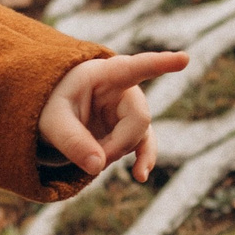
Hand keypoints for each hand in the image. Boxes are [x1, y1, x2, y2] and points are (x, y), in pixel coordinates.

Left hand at [39, 50, 188, 182]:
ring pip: (140, 135)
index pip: (136, 67)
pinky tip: (140, 175)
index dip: (160, 64)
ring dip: (119, 153)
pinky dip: (142, 159)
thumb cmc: (49, 106)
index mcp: (105, 74)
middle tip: (92, 158)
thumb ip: (72, 141)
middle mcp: (124, 89)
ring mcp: (128, 110)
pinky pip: (143, 144)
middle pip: (138, 118)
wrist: (51, 114)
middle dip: (118, 143)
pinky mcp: (128, 129)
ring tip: (96, 167)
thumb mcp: (51, 121)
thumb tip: (98, 167)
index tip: (184, 58)